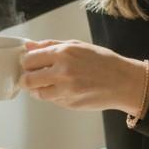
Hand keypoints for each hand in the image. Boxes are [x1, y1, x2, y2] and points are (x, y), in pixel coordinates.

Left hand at [19, 39, 148, 113]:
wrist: (123, 82)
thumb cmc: (102, 61)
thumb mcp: (77, 45)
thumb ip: (51, 45)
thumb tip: (29, 45)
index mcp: (63, 54)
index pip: (30, 59)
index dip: (26, 62)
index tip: (28, 63)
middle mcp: (62, 72)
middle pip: (28, 79)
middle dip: (26, 78)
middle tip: (30, 76)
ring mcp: (66, 90)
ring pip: (37, 93)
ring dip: (37, 89)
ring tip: (46, 83)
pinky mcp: (69, 104)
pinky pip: (51, 100)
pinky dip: (51, 95)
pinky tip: (61, 89)